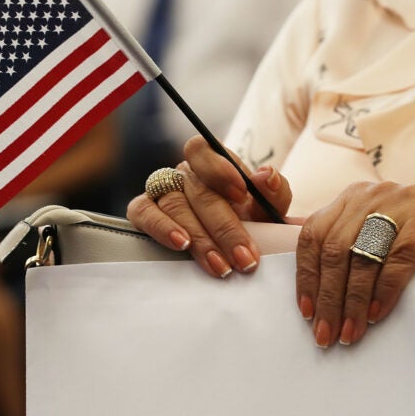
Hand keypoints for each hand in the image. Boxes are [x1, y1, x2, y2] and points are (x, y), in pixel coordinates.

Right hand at [127, 135, 293, 277]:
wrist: (223, 253)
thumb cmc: (246, 226)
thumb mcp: (266, 212)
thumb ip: (273, 193)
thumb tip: (266, 175)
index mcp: (211, 163)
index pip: (206, 150)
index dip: (221, 169)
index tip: (242, 196)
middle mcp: (183, 173)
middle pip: (199, 191)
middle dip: (225, 228)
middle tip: (245, 258)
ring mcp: (160, 190)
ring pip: (176, 206)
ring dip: (201, 239)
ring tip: (220, 265)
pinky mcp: (141, 210)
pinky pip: (144, 213)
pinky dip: (162, 228)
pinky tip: (182, 245)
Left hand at [296, 181, 414, 347]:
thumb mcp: (376, 237)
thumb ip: (345, 252)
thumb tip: (312, 298)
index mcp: (351, 198)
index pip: (313, 236)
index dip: (306, 276)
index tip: (306, 313)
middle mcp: (373, 194)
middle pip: (335, 250)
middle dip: (328, 297)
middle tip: (326, 333)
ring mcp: (404, 201)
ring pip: (363, 255)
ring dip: (353, 301)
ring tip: (350, 332)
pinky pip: (400, 257)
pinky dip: (385, 290)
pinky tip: (377, 315)